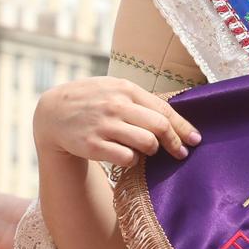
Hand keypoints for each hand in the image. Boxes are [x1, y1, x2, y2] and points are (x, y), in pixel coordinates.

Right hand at [34, 78, 201, 166]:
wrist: (53, 112)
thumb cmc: (90, 100)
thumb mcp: (113, 88)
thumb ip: (140, 98)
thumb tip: (174, 112)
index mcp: (125, 89)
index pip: (163, 109)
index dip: (183, 127)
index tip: (195, 140)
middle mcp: (116, 106)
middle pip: (159, 127)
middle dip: (174, 142)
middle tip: (180, 153)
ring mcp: (104, 126)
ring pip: (146, 143)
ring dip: (151, 150)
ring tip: (145, 149)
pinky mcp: (93, 146)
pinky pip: (127, 158)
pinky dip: (132, 160)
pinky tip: (126, 155)